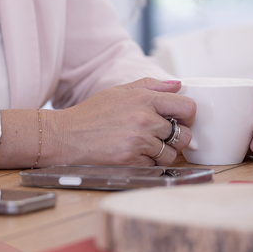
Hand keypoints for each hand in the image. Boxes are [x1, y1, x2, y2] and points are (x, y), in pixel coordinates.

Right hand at [43, 78, 195, 166]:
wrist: (65, 136)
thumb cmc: (91, 113)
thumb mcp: (119, 91)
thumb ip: (151, 85)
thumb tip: (179, 85)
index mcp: (144, 99)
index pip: (188, 107)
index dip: (187, 116)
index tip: (179, 120)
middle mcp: (144, 119)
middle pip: (184, 135)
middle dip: (176, 138)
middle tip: (160, 137)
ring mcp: (138, 141)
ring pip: (170, 154)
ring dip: (161, 153)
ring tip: (142, 146)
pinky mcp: (131, 160)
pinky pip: (154, 166)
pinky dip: (146, 163)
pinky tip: (131, 154)